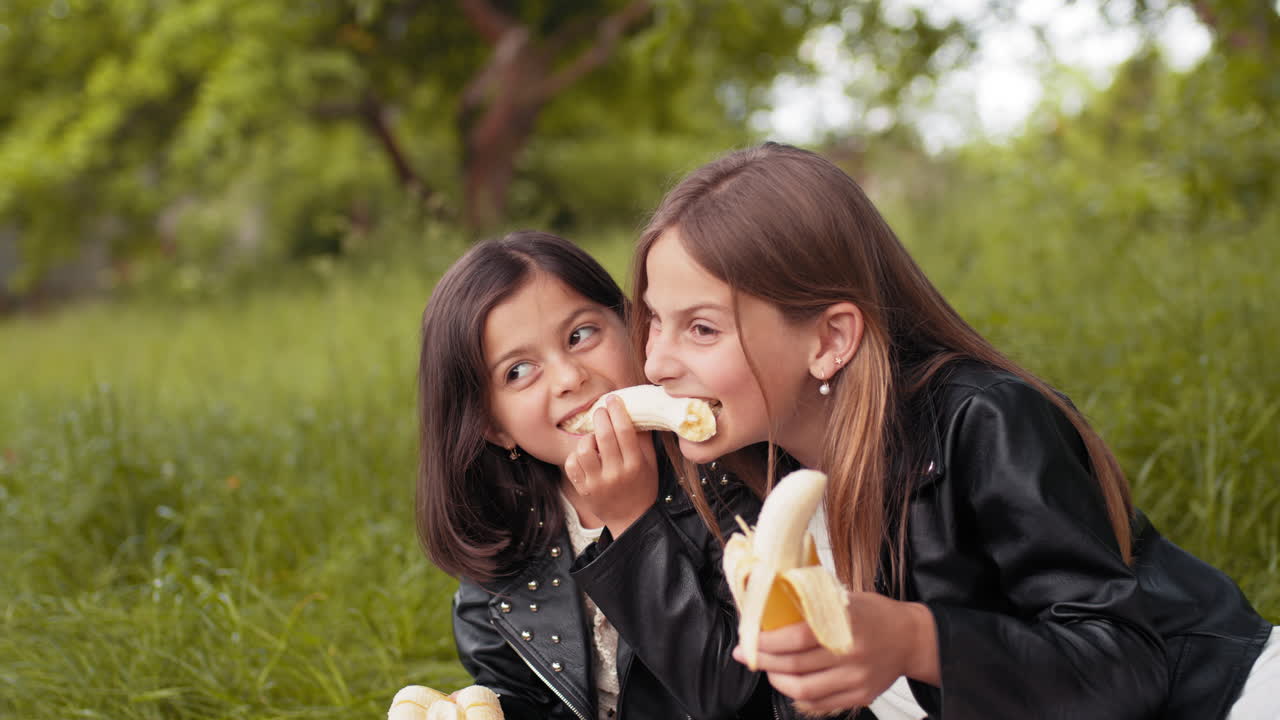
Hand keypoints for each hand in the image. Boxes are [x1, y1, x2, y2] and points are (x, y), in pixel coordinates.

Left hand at [563, 395, 658, 533]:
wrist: (631, 519)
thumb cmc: (643, 487)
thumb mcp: (650, 463)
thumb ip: (644, 439)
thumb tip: (636, 411)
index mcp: (635, 465)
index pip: (624, 432)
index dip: (618, 411)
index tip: (613, 399)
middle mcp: (616, 474)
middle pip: (604, 437)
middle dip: (600, 416)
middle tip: (601, 410)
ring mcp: (597, 483)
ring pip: (584, 449)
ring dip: (587, 438)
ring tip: (593, 438)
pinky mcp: (583, 490)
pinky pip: (572, 464)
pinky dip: (576, 455)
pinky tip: (585, 454)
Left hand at [732, 593, 938, 715]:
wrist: (910, 639)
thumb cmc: (874, 615)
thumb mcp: (845, 599)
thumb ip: (813, 605)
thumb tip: (771, 605)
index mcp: (845, 624)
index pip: (796, 637)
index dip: (767, 641)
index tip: (749, 638)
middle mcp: (850, 655)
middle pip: (794, 665)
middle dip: (763, 661)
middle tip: (747, 654)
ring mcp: (855, 679)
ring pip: (803, 689)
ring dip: (777, 680)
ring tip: (768, 668)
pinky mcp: (859, 696)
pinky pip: (819, 703)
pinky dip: (797, 696)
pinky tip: (789, 684)